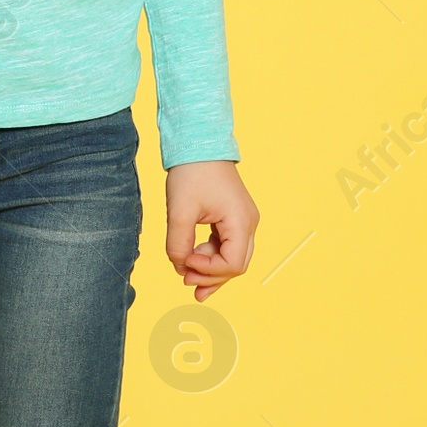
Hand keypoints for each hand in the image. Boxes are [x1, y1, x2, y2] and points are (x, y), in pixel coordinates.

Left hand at [165, 159, 258, 300]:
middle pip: (236, 266)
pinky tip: (194, 265)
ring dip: (211, 270)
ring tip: (187, 279)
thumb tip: (180, 267)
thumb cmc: (192, 173)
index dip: (208, 270)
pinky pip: (227, 246)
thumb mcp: (180, 211)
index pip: (232, 264)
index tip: (185, 261)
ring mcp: (243, 221)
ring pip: (232, 258)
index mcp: (241, 222)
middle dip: (211, 276)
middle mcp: (249, 224)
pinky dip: (212, 257)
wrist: (200, 145)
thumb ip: (178, 244)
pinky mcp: (233, 218)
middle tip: (185, 281)